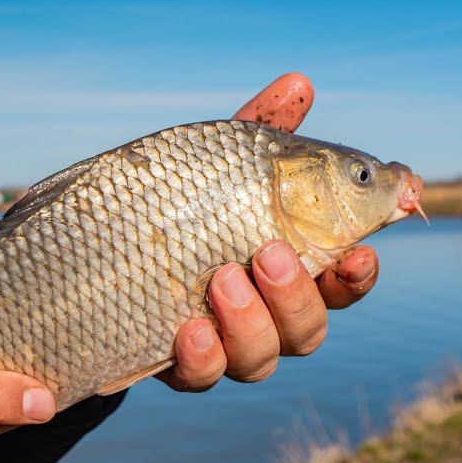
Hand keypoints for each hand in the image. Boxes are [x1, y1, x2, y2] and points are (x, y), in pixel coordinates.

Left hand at [156, 73, 379, 391]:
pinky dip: (202, 359)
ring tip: (222, 279)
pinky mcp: (178, 365)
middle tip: (268, 254)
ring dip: (251, 322)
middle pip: (308, 329)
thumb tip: (299, 84)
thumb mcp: (215, 165)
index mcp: (292, 269)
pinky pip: (200, 378)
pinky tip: (189, 330)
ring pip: (262, 360)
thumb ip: (261, 132)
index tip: (359, 254)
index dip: (358, 276)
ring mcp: (224, 345)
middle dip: (295, 295)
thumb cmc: (181, 204)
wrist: (102, 253)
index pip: (343, 283)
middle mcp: (266, 316)